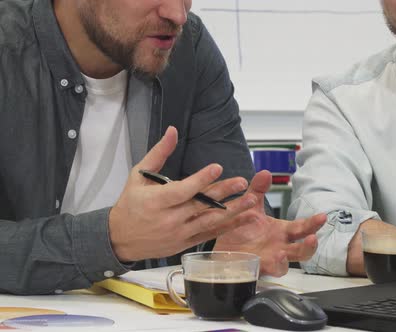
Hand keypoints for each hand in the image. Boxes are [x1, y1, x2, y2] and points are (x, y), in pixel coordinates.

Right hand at [109, 126, 260, 261]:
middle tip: (242, 182)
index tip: (217, 167)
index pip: (182, 190)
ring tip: (251, 200)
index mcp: (156, 201)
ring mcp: (179, 233)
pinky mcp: (185, 244)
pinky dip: (227, 227)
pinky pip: (210, 235)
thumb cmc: (130, 204)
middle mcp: (169, 219)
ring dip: (232, 210)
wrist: (119, 239)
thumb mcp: (139, 175)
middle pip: (200, 204)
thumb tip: (173, 131)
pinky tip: (243, 219)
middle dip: (223, 192)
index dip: (201, 179)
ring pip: (210, 221)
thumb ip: (159, 153)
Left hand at [214, 170, 326, 276]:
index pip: (302, 228)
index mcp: (282, 231)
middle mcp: (280, 246)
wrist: (221, 245)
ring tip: (301, 246)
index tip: (322, 217)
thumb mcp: (250, 206)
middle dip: (310, 243)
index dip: (313, 223)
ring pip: (291, 262)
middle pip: (302, 248)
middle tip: (314, 236)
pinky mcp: (259, 267)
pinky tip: (279, 257)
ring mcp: (271, 258)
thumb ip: (258, 190)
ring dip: (299, 254)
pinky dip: (278, 264)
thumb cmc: (240, 228)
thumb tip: (266, 173)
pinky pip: (273, 269)